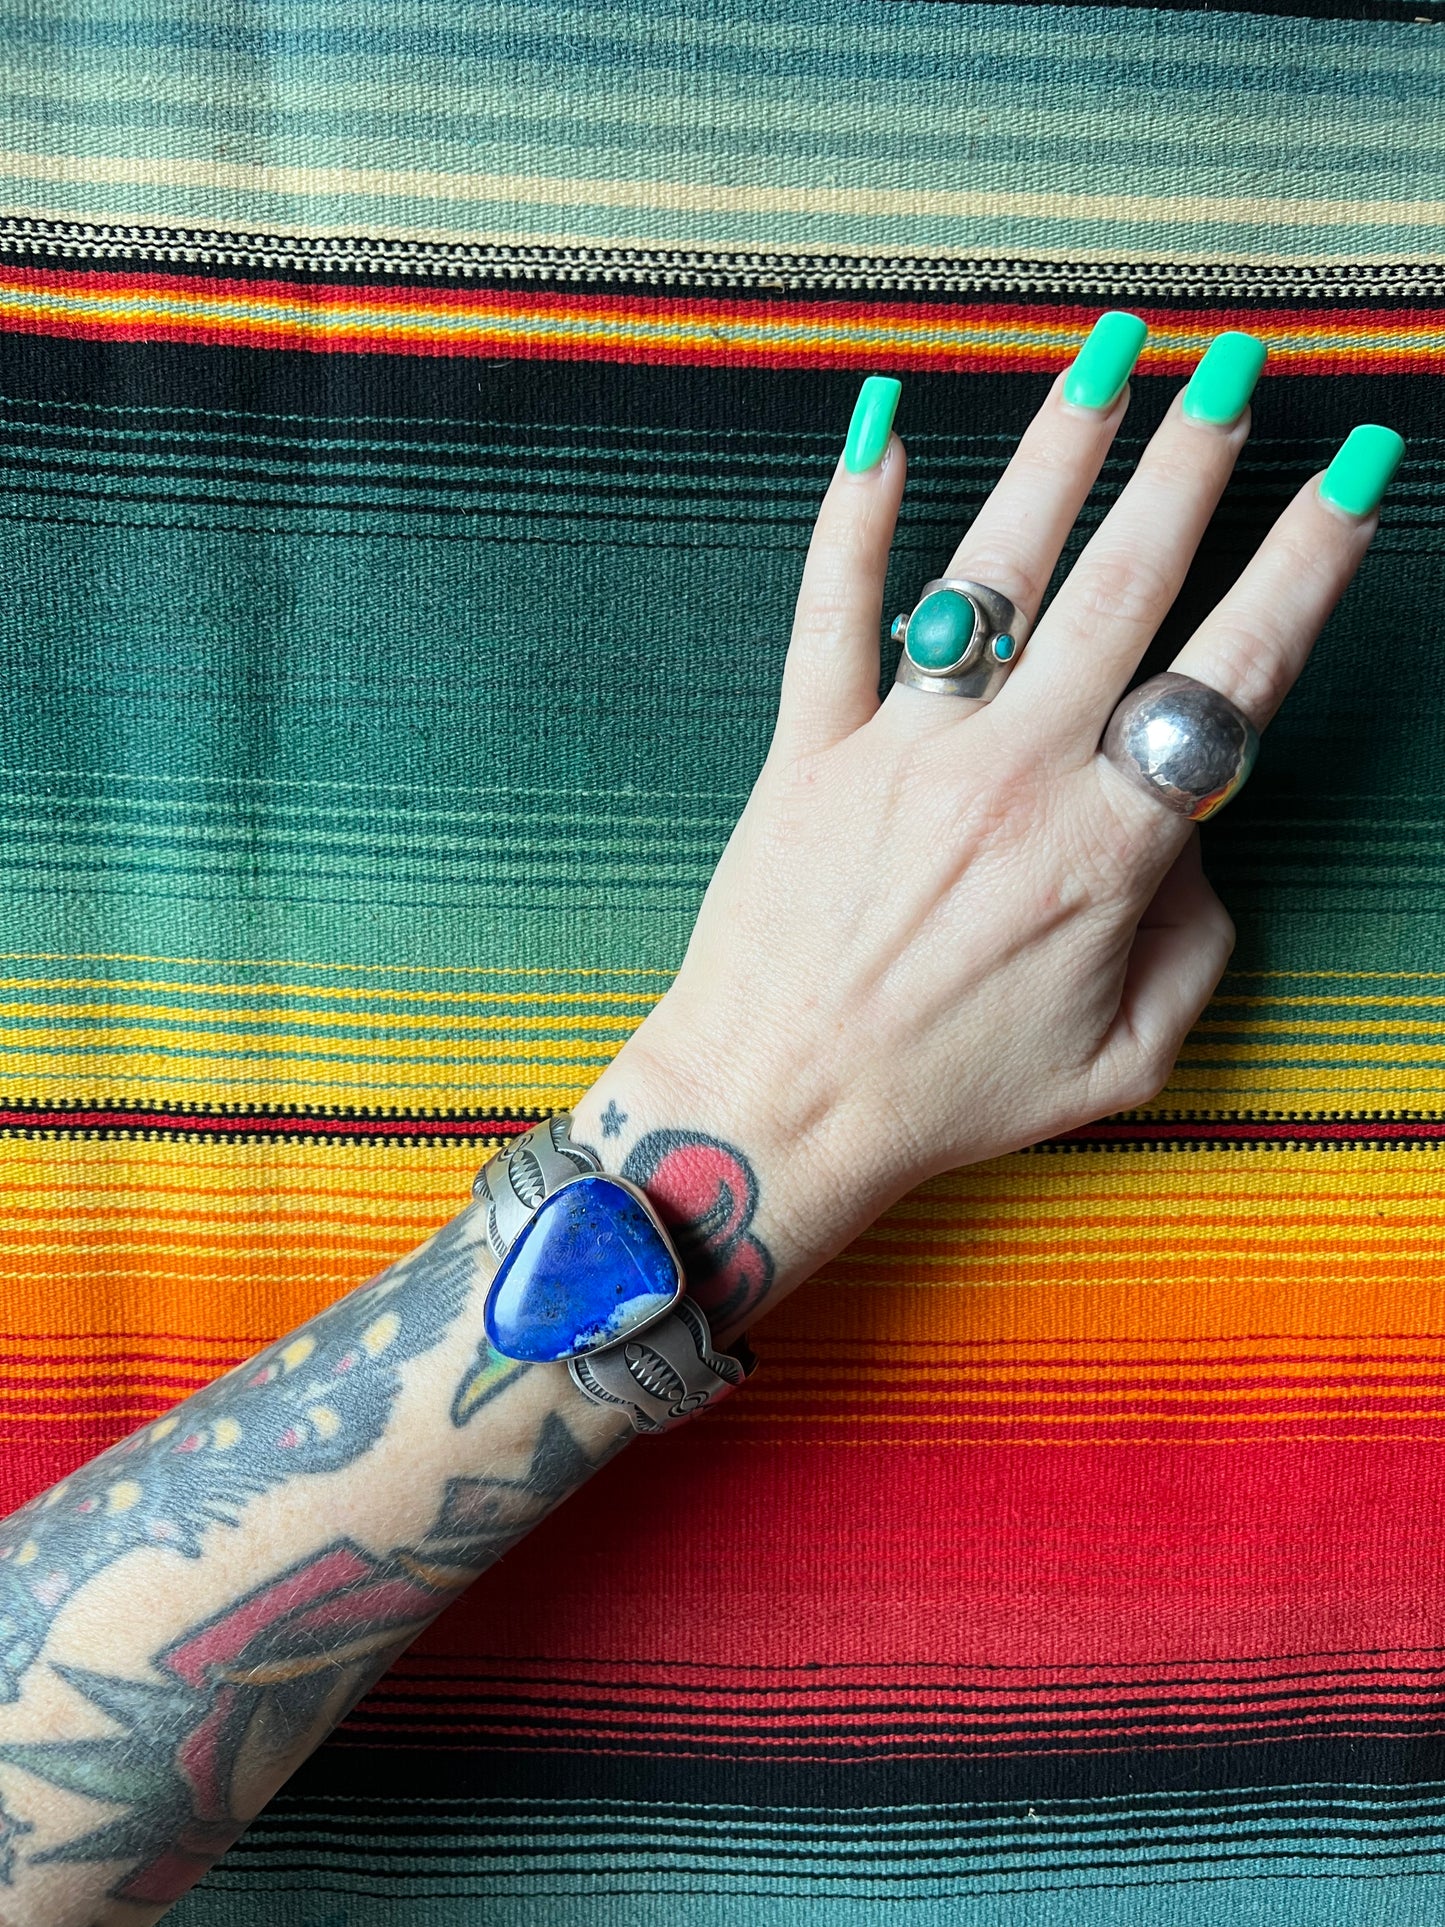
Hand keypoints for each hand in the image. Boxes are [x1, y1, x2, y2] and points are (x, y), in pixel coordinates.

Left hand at [574, 317, 1403, 1319]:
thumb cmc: (948, 1097)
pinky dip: (850, 519)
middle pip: (1121, 587)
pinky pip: (828, 615)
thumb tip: (1188, 844)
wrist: (776, 1113)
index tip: (1354, 473)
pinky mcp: (803, 752)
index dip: (1306, 565)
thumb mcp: (1124, 1059)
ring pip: (991, 575)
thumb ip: (1193, 944)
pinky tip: (879, 425)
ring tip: (1110, 352)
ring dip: (1058, 454)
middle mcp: (1010, 777)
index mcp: (1105, 849)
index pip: (1231, 675)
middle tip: (1240, 365)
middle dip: (1194, 464)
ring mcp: (899, 753)